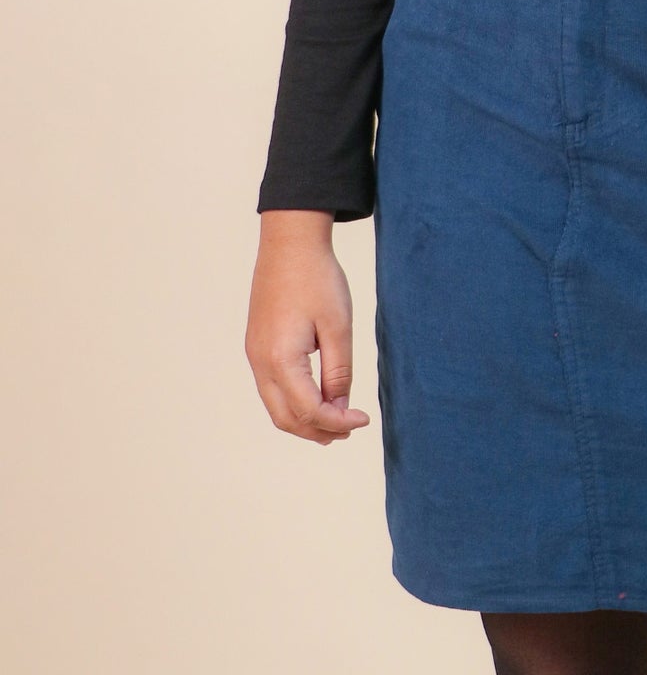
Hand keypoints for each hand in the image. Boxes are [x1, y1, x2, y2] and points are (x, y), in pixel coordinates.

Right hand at [246, 211, 371, 444]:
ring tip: (334, 421)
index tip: (363, 420)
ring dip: (303, 421)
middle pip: (285, 418)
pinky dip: (293, 402)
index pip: (308, 411)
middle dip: (317, 431)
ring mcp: (255, 355)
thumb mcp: (338, 325)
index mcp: (281, 359)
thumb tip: (340, 407)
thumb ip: (339, 371)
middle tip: (348, 430)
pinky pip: (271, 388)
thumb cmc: (317, 278)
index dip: (337, 422)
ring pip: (275, 406)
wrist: (289, 243)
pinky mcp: (256, 346)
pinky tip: (316, 397)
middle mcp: (260, 363)